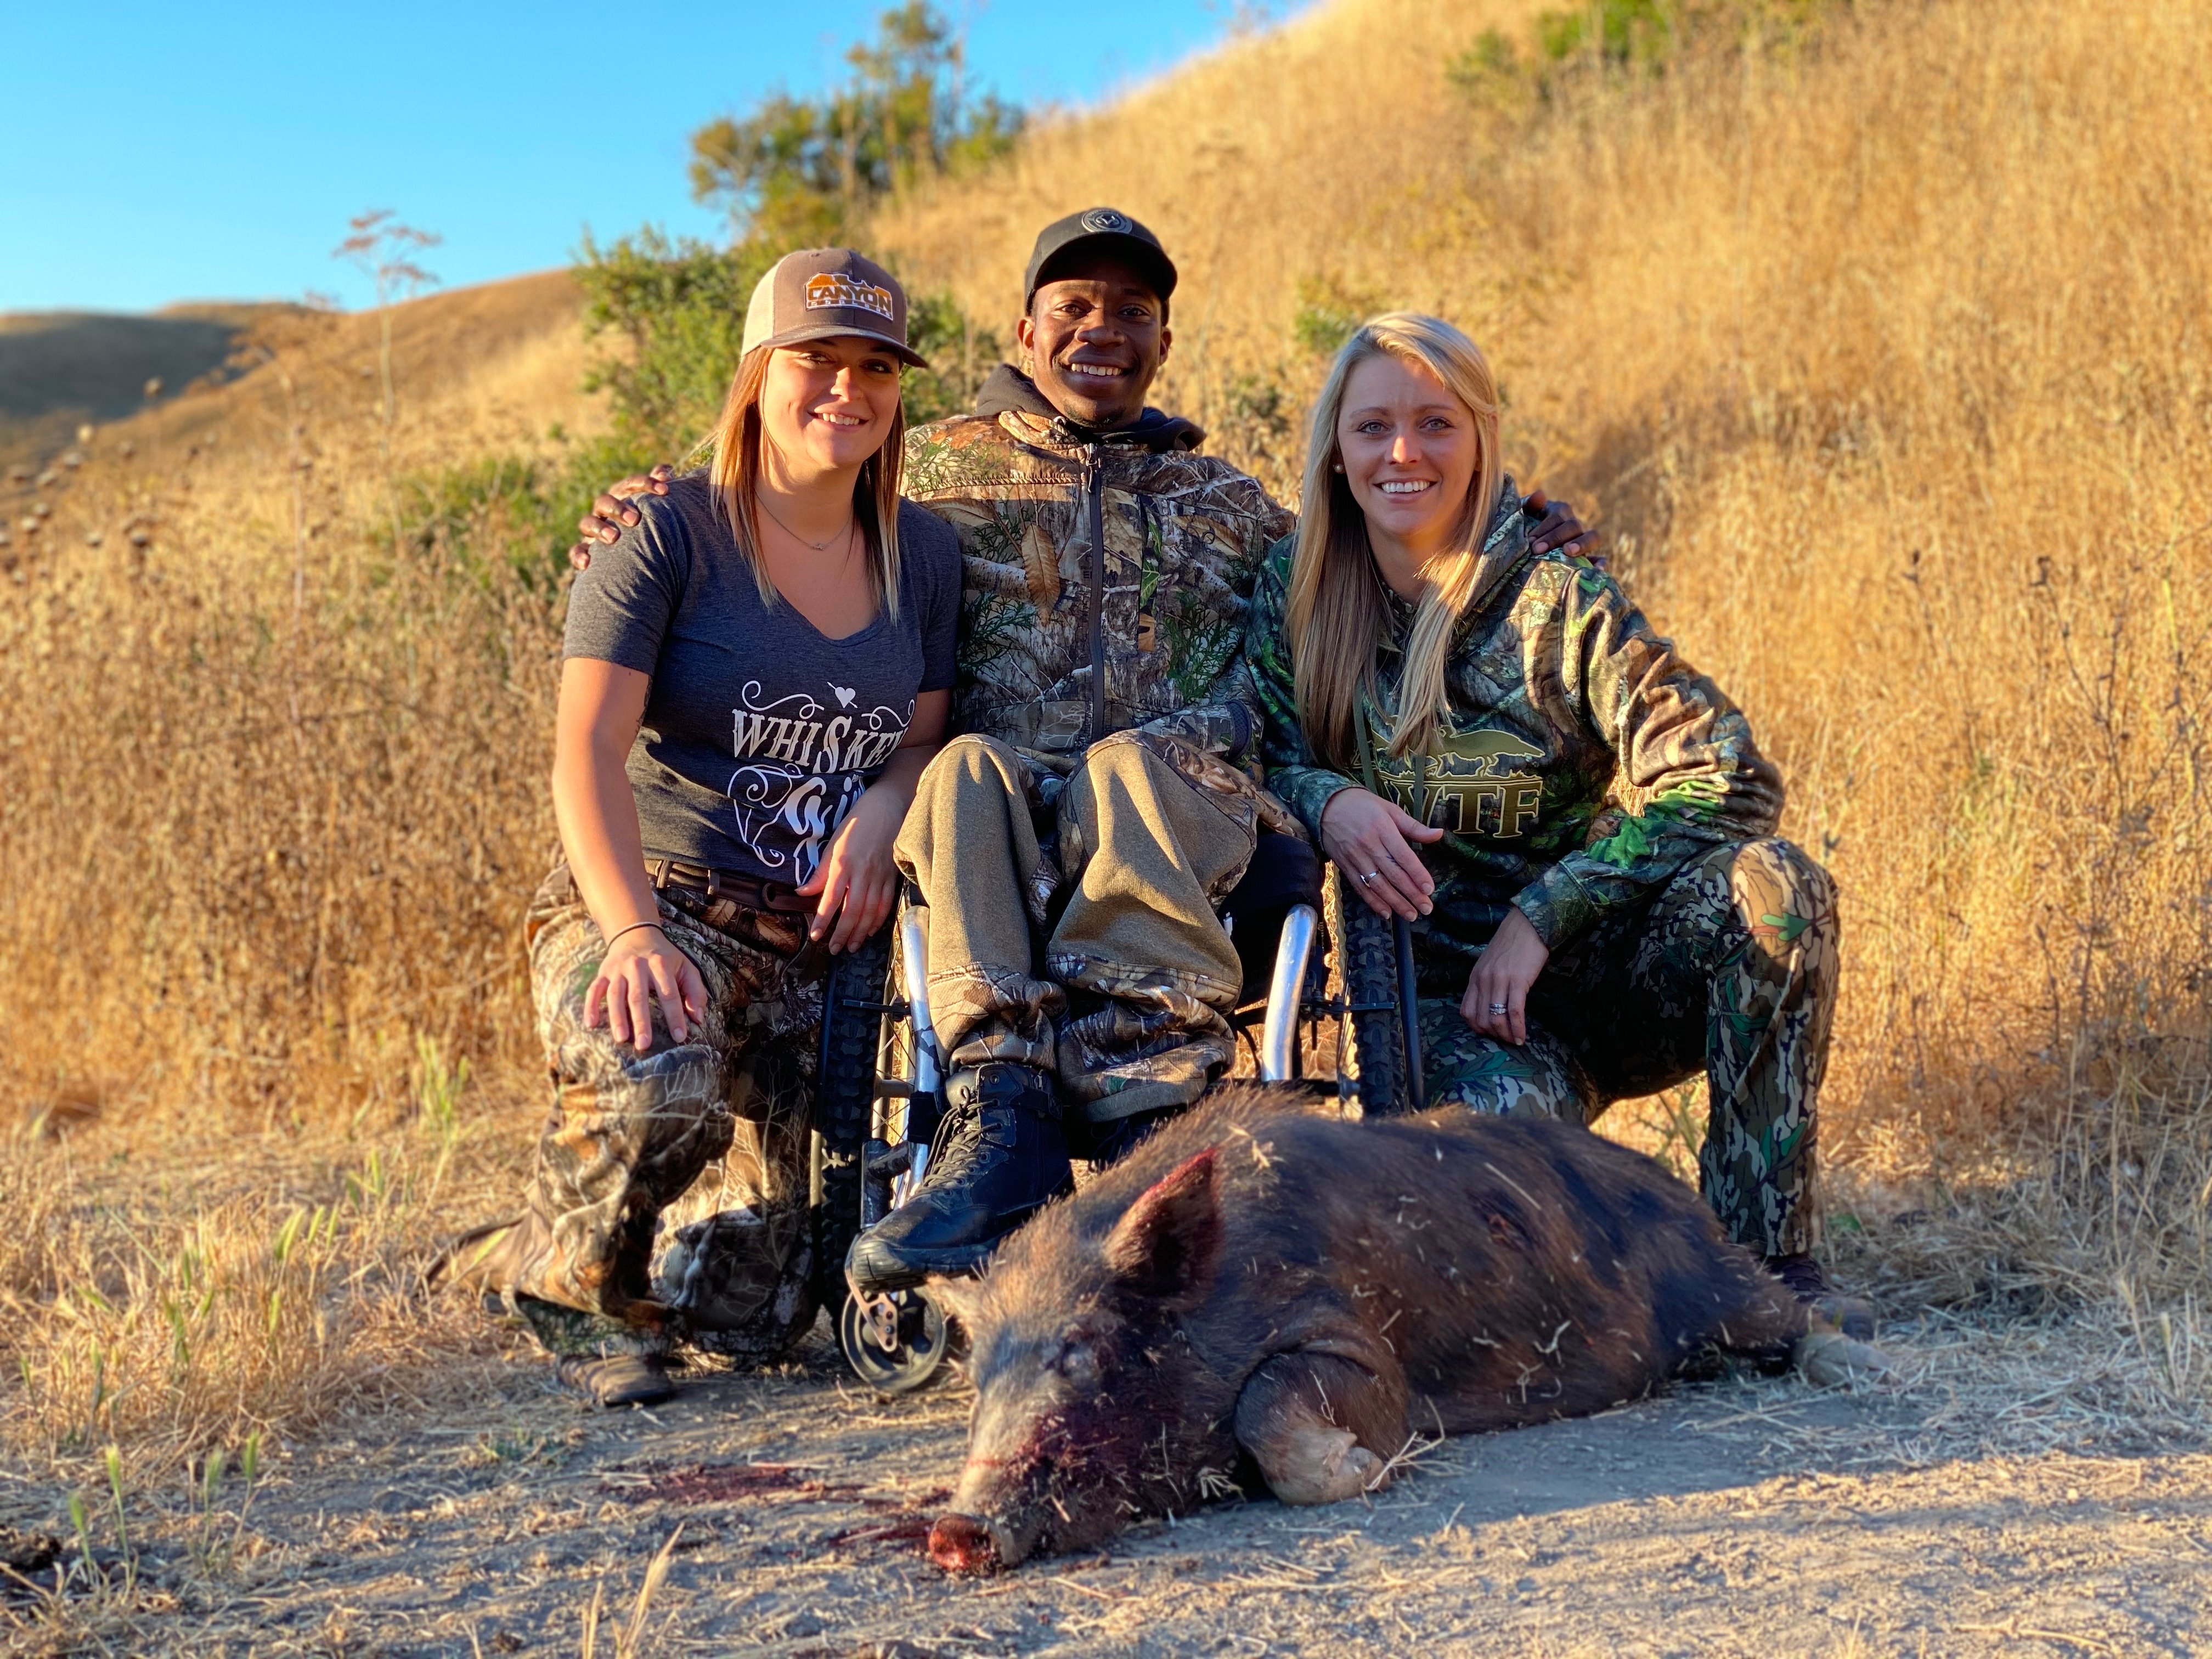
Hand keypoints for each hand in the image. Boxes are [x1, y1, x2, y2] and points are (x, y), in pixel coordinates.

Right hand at [567, 464, 673, 571]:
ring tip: (614, 538)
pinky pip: (577, 550)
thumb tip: (665, 471)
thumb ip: (659, 487)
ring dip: (599, 529)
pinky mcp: (586, 549)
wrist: (634, 555)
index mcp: (622, 497)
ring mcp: (593, 530)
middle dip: (618, 508)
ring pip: (588, 523)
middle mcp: (605, 511)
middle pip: (605, 502)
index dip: (646, 484)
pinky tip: (587, 563)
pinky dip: (579, 555)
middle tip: (634, 519)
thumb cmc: (647, 525)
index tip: (665, 490)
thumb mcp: (654, 506)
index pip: (631, 485)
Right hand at [586, 923, 708, 1052]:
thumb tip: (698, 1018)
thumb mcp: (686, 967)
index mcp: (660, 964)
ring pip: (615, 995)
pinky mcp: (602, 972)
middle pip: (638, 996)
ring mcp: (617, 969)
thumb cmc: (665, 958)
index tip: (679, 1037)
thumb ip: (696, 991)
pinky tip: (591, 1024)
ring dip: (616, 1017)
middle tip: (644, 1045)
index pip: (669, 993)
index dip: (675, 1016)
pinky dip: (591, 1006)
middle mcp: (637, 965)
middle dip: (641, 1022)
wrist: (636, 934)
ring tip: (621, 1039)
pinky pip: (594, 990)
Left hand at [797, 785, 904, 952]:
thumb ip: (821, 872)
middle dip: (842, 933)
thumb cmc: (857, 824)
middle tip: (834, 949)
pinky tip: (869, 931)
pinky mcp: (892, 877)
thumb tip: (803, 892)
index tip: (816, 936)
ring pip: (870, 912)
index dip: (823, 921)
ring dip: (859, 932)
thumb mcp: (833, 844)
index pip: (830, 899)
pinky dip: (877, 921)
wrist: (888, 808)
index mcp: (843, 864)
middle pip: (851, 911)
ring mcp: (879, 876)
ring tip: (850, 946)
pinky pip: (885, 905)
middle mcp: (862, 873)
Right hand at [1320, 787, 1442, 919]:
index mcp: (1383, 829)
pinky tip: (1386, 912)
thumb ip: (1414, 826)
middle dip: (1411, 894)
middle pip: (1393, 874)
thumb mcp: (1390, 809)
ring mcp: (1355, 858)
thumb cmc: (1363, 805)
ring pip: (1378, 884)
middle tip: (1426, 908)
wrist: (1326, 806)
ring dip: (1395, 902)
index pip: (1403, 856)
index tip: (1429, 889)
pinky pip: (1360, 887)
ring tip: (1410, 914)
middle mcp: (1369, 845)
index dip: (1417, 874)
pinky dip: (1373, 902)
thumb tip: (1439, 834)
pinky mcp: (1345, 866)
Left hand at [1460, 907, 1549, 1045]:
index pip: (1467, 1011)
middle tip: (1505, 1040)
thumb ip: (1486, 983)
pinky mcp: (1517, 981)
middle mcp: (1483, 981)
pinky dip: (1517, 1028)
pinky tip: (1522, 1036)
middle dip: (1493, 1035)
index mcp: (1475, 978)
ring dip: (1505, 1035)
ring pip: (1496, 1019)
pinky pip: (1514, 1012)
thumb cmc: (1512, 944)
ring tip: (1514, 1040)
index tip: (1490, 1033)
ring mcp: (1499, 981)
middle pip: (1481, 1019)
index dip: (1477, 1028)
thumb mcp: (1490, 964)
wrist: (1528, 925)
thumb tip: (1491, 1006)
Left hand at [1523, 490, 1601, 568]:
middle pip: (1573, 526)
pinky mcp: (1588, 558)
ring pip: (1592, 537)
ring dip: (1582, 543)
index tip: (1530, 540)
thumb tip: (1540, 495)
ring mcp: (1583, 541)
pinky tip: (1597, 570)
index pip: (1557, 515)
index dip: (1545, 527)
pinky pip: (1600, 558)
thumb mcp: (1522, 517)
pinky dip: (1601, 563)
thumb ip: (1529, 505)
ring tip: (1568, 552)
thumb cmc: (1522, 530)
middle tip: (1537, 549)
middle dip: (1555, 537)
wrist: (1523, 550)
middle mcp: (1573, 524)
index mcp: (1559, 512)